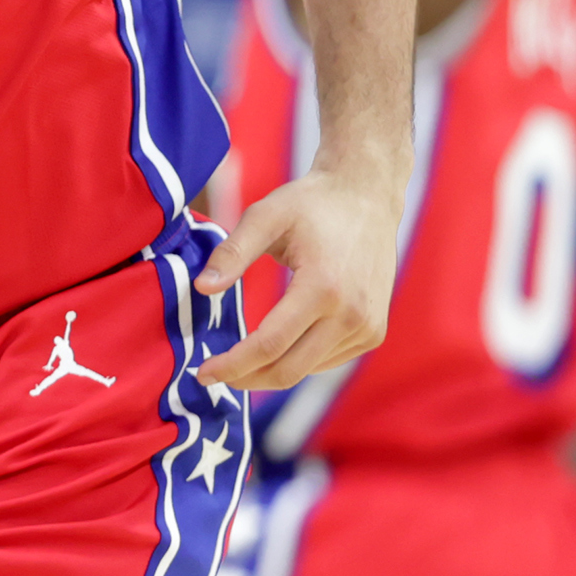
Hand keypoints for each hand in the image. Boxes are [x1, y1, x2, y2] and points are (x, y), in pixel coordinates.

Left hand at [199, 171, 397, 390]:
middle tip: (213, 376)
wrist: (367, 196)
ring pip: (307, 370)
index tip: (202, 372)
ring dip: (270, 372)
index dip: (233, 365)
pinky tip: (277, 347)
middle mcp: (351, 314)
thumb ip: (232, 253)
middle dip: (246, 378)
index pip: (270, 345)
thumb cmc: (312, 204)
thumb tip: (202, 289)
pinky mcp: (373, 332)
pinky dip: (298, 361)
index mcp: (323, 287)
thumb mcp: (265, 216)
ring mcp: (367, 327)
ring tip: (240, 361)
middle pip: (289, 369)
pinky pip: (327, 361)